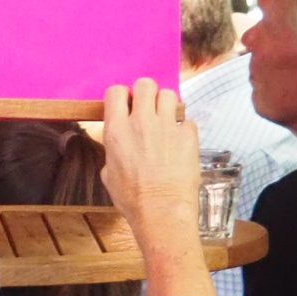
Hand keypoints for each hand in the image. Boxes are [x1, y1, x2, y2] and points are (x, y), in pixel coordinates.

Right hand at [100, 78, 200, 236]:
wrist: (161, 210)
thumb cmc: (131, 197)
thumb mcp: (108, 171)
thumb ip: (113, 149)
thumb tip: (118, 145)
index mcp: (116, 129)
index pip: (117, 92)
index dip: (122, 96)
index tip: (126, 104)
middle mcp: (141, 122)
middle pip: (146, 85)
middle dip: (147, 93)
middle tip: (148, 107)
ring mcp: (167, 127)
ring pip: (169, 95)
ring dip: (166, 105)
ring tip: (166, 119)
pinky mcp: (188, 136)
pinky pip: (187, 120)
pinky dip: (184, 127)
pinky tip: (180, 141)